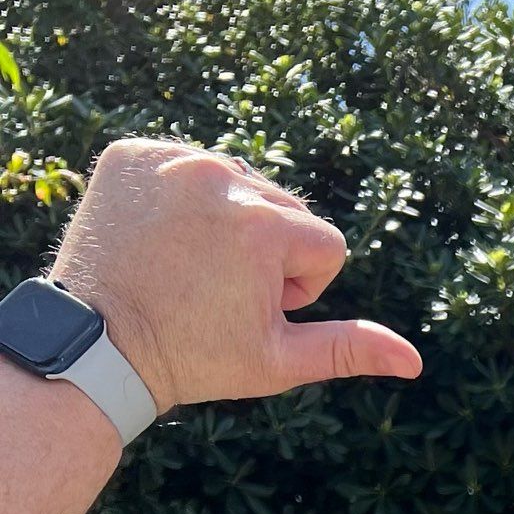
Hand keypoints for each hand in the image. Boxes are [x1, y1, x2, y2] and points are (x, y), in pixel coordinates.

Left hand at [48, 136, 421, 414]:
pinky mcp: (131, 153)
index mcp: (264, 225)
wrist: (97, 344)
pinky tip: (162, 237)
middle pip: (284, 210)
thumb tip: (414, 360)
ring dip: (229, 222)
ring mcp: (170, 159)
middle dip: (266, 253)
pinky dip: (182, 200)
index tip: (254, 309)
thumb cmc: (196, 357)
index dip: (300, 288)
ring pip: (239, 185)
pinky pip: (186, 166)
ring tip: (191, 264)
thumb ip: (348, 348)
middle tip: (218, 290)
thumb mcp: (280, 359)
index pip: (325, 245)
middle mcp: (220, 177)